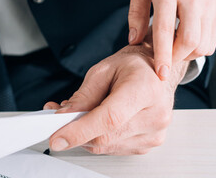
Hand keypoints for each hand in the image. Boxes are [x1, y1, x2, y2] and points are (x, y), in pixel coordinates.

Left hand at [44, 42, 187, 154]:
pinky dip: (101, 138)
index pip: (110, 118)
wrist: (157, 71)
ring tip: (86, 114)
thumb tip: (65, 118)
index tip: (58, 138)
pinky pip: (114, 148)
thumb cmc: (135, 67)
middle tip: (62, 119)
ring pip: (106, 146)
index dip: (80, 131)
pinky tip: (101, 122)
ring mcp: (155, 131)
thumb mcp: (104, 70)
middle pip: (106, 136)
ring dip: (87, 135)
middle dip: (77, 131)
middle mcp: (156, 113)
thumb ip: (83, 96)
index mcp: (146, 89)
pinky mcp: (150, 142)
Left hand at [127, 0, 215, 80]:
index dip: (162, 54)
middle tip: (166, 57)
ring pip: (204, 44)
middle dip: (176, 57)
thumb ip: (136, 11)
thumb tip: (134, 40)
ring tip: (177, 46)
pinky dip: (200, 47)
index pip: (165, 28)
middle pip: (189, 41)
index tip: (161, 72)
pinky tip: (189, 38)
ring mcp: (209, 5)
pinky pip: (213, 39)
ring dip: (189, 54)